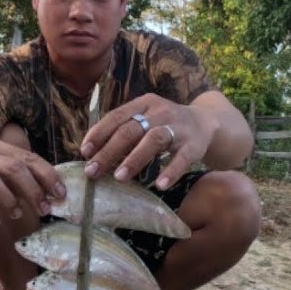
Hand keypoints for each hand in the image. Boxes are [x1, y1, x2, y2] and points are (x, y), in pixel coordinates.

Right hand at [0, 140, 64, 228]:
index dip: (48, 176)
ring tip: (17, 214)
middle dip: (32, 190)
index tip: (60, 194)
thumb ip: (33, 181)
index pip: (28, 159)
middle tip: (44, 209)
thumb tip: (60, 194)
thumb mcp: (13, 181)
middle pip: (12, 168)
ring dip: (7, 199)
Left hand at [80, 94, 216, 189]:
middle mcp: (160, 112)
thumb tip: (93, 153)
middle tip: (93, 171)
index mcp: (144, 104)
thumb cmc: (166, 124)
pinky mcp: (194, 144)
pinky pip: (181, 158)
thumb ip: (124, 130)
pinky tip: (159, 185)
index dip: (99, 134)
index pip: (117, 116)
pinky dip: (170, 172)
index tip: (85, 152)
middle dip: (110, 151)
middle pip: (131, 130)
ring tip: (120, 178)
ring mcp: (179, 127)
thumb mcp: (146, 118)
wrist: (205, 122)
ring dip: (135, 159)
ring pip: (154, 140)